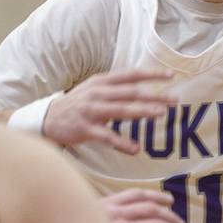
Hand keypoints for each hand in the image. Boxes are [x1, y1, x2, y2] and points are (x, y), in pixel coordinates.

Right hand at [41, 69, 173, 153]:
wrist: (48, 118)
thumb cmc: (77, 104)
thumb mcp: (94, 89)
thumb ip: (116, 87)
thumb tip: (143, 86)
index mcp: (101, 82)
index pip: (130, 75)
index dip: (151, 74)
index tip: (171, 75)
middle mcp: (97, 93)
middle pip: (131, 92)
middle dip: (154, 95)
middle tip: (174, 100)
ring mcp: (90, 111)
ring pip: (121, 110)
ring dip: (143, 111)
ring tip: (160, 114)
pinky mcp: (85, 129)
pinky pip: (107, 137)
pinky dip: (122, 143)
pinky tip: (136, 149)